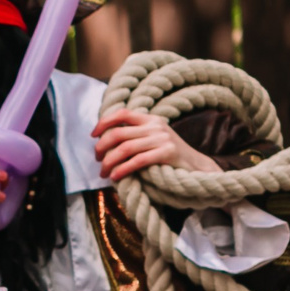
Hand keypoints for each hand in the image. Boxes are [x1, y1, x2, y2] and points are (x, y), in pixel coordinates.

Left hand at [92, 109, 218, 181]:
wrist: (196, 166)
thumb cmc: (168, 157)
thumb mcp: (152, 139)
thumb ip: (134, 136)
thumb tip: (106, 141)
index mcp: (150, 119)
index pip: (122, 113)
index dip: (104, 123)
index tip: (93, 136)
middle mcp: (155, 126)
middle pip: (118, 133)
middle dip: (102, 148)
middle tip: (98, 161)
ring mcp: (162, 138)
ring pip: (124, 148)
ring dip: (109, 163)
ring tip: (104, 174)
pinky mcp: (167, 152)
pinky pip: (138, 161)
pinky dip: (122, 169)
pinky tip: (116, 177)